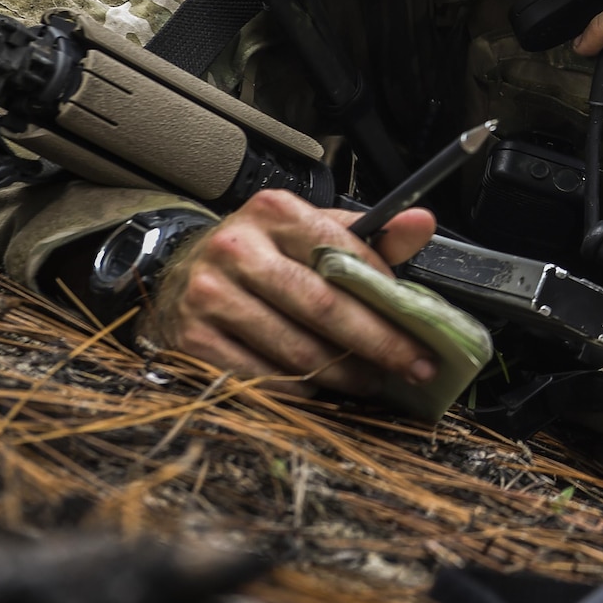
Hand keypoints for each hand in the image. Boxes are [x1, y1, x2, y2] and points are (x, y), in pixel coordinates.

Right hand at [143, 189, 437, 394]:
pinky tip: (322, 389)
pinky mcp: (192, 339)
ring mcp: (209, 295)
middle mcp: (236, 249)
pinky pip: (260, 377)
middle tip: (415, 366)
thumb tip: (422, 223)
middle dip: (379, 342)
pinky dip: (299, 390)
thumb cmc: (263, 252)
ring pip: (295, 349)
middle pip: (323, 307)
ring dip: (343, 374)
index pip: (343, 254)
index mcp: (274, 212)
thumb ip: (370, 234)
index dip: (386, 293)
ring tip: (372, 380)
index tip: (421, 321)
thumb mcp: (310, 231)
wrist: (179, 272)